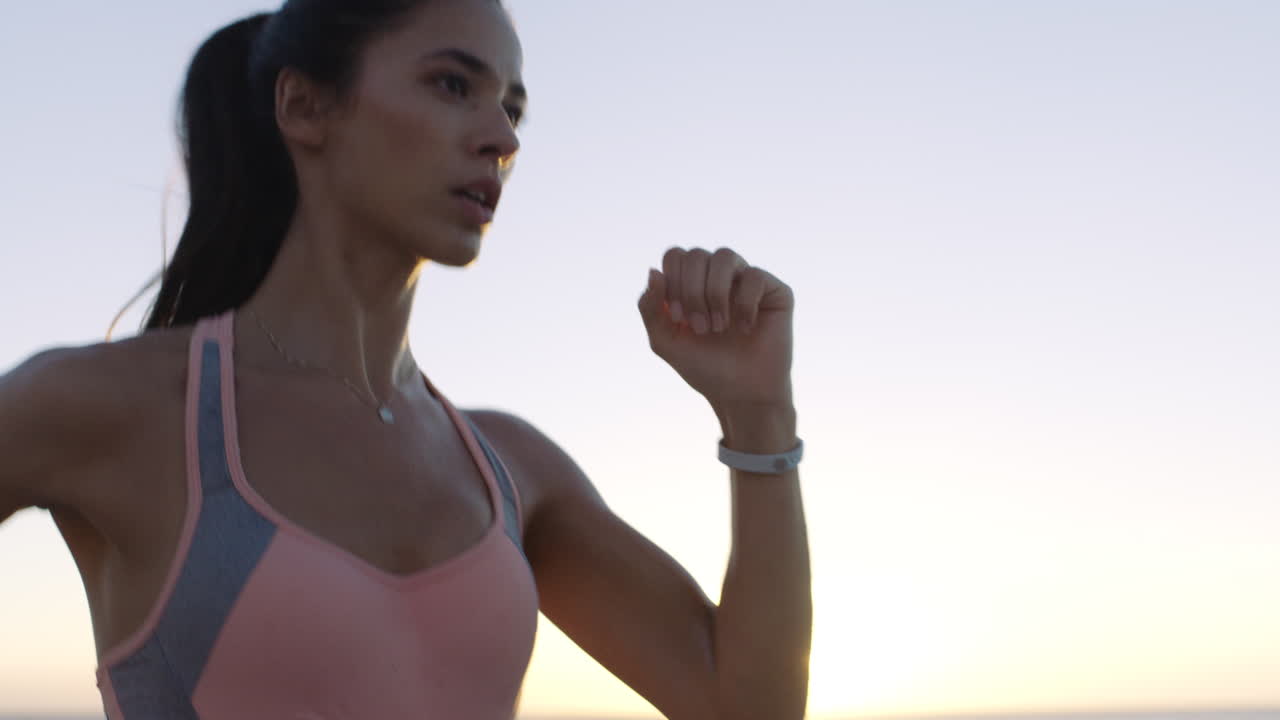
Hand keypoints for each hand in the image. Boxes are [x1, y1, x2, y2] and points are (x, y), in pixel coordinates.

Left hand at [637, 247, 794, 410]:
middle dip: (692, 292)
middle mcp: (719, 277)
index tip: (678, 319)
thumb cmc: (705, 367)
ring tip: (719, 326)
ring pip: (724, 255)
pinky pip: (754, 275)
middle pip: (696, 255)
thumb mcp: (666, 342)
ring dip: (715, 293)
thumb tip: (653, 271)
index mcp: (692, 283)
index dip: (672, 282)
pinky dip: (745, 303)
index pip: (675, 256)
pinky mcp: (775, 290)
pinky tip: (746, 328)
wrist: (743, 394)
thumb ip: (650, 308)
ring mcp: (747, 281)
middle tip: (700, 328)